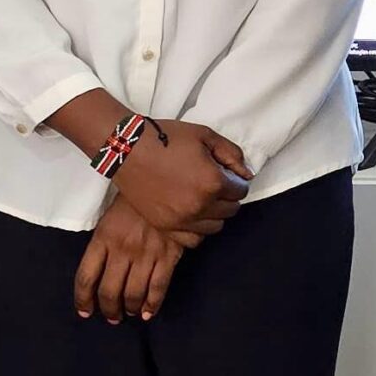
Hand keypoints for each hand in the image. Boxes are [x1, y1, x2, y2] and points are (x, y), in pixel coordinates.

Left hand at [74, 197, 184, 322]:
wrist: (169, 185)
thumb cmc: (136, 200)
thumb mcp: (110, 216)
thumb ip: (102, 242)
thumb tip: (98, 270)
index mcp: (103, 238)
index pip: (85, 277)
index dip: (83, 299)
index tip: (85, 311)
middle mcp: (121, 250)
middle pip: (108, 291)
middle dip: (109, 309)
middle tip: (111, 316)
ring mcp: (145, 254)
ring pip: (133, 294)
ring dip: (129, 308)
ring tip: (130, 312)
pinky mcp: (167, 256)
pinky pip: (157, 288)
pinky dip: (152, 305)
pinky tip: (147, 312)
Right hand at [108, 118, 251, 240]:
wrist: (128, 149)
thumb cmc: (166, 138)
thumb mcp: (205, 136)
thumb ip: (232, 154)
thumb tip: (247, 175)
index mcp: (213, 182)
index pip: (241, 191)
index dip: (236, 180)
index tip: (225, 173)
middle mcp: (200, 206)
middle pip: (230, 210)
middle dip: (228, 196)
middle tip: (214, 183)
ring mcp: (182, 220)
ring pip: (215, 227)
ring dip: (215, 213)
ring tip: (202, 198)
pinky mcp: (166, 227)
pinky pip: (193, 240)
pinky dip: (198, 229)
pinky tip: (192, 214)